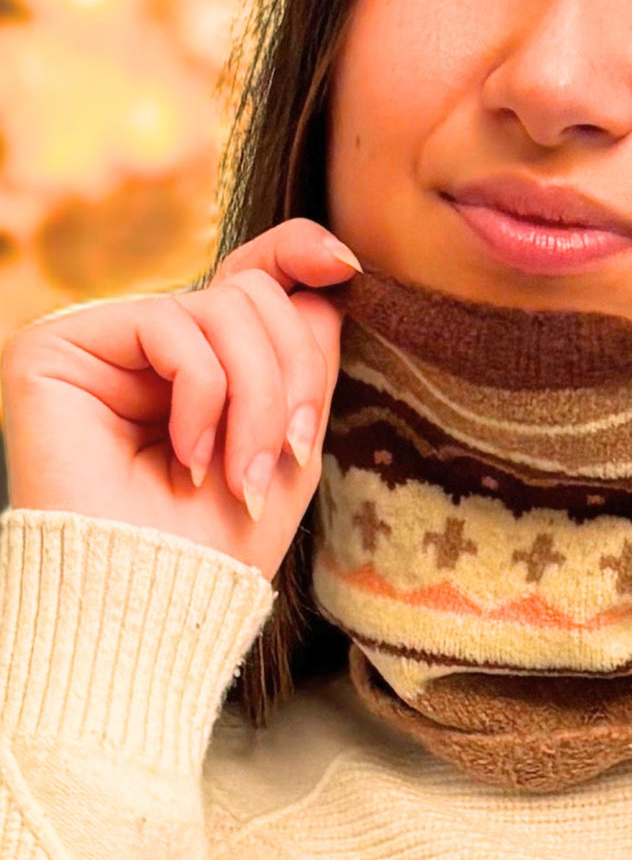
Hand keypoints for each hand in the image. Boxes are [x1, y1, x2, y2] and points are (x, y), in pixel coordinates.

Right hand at [0, 218, 360, 580]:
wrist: (151, 605)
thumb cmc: (222, 538)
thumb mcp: (290, 436)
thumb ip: (305, 352)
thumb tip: (333, 264)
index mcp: (206, 356)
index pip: (255, 275)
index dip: (299, 254)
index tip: (346, 266)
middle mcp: (153, 340)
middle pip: (256, 292)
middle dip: (290, 375)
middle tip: (286, 451)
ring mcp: (104, 339)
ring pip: (224, 305)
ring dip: (255, 398)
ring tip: (237, 472)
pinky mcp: (57, 345)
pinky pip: (169, 324)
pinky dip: (202, 394)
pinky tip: (186, 455)